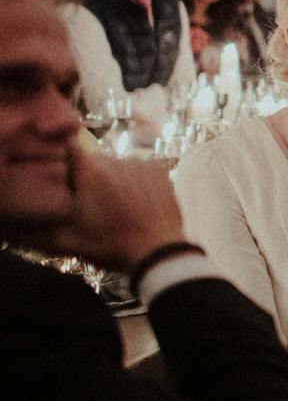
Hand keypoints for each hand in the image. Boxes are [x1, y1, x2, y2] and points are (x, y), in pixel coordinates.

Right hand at [26, 150, 182, 275]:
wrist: (156, 251)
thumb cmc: (108, 244)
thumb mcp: (65, 239)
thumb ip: (36, 226)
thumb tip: (8, 222)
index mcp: (90, 171)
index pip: (69, 149)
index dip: (64, 160)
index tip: (62, 176)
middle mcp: (115, 159)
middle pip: (93, 160)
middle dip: (88, 176)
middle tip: (90, 202)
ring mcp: (140, 162)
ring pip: (117, 165)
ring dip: (112, 179)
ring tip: (116, 205)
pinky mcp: (159, 169)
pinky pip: (139, 169)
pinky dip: (134, 180)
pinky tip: (135, 201)